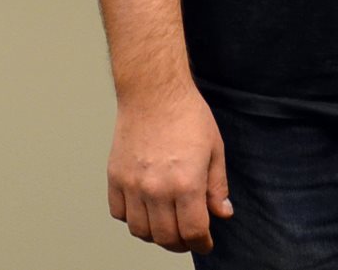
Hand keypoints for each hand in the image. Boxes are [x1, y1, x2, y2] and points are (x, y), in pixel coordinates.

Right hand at [107, 84, 233, 252]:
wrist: (154, 93)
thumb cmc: (188, 115)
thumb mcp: (215, 149)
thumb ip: (217, 186)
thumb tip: (222, 213)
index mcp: (186, 183)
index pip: (193, 231)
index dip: (202, 243)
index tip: (205, 244)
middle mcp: (156, 189)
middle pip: (165, 237)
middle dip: (181, 243)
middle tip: (189, 237)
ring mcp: (132, 186)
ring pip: (140, 230)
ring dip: (156, 234)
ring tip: (168, 225)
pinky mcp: (115, 178)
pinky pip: (119, 214)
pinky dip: (132, 219)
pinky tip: (145, 210)